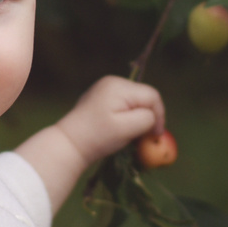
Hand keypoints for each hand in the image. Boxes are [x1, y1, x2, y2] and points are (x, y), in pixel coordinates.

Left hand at [16, 76, 163, 210]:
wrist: (69, 144)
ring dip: (138, 118)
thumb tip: (154, 117)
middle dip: (148, 116)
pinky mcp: (101, 98)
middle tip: (145, 137)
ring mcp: (106, 89)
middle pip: (144, 97)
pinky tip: (120, 130)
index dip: (159, 115)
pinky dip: (127, 117)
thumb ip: (146, 119)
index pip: (152, 96)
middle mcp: (113, 82)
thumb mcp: (126, 129)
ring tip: (131, 135)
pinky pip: (124, 105)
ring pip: (135, 102)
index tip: (156, 136)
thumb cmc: (98, 137)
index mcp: (119, 86)